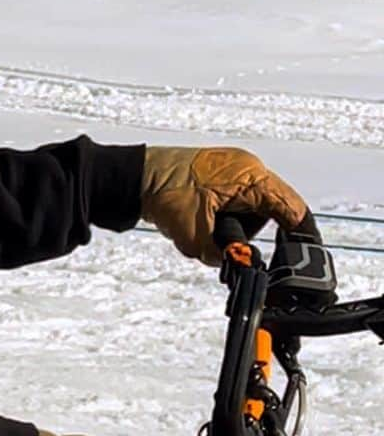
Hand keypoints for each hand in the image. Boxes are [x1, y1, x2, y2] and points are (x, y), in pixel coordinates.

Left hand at [140, 146, 307, 264]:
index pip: (292, 208)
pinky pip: (233, 204)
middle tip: (229, 245)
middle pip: (271, 212)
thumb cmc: (161, 192)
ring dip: (230, 227)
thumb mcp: (196, 235)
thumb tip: (240, 266)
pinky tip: (198, 221)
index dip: (301, 236)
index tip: (304, 258)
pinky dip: (220, 219)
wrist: (131, 177)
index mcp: (249, 176)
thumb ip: (225, 254)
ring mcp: (231, 171)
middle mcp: (245, 169)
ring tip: (201, 229)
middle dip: (247, 233)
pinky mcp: (217, 178)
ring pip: (249, 211)